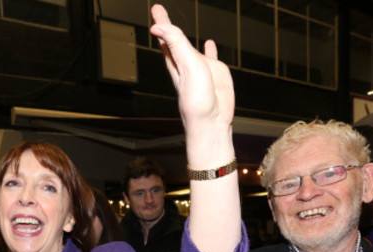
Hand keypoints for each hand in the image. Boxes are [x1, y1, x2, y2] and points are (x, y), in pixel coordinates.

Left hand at [150, 5, 233, 138]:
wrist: (213, 121)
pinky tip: (209, 43)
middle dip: (167, 27)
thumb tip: (157, 26)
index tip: (156, 9)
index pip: (166, 37)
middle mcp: (187, 64)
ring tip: (178, 28)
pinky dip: (210, 50)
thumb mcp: (187, 65)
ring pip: (190, 49)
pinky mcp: (216, 74)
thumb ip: (176, 43)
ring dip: (184, 38)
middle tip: (160, 14)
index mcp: (177, 61)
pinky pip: (211, 58)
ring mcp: (202, 69)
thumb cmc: (197, 99)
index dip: (161, 22)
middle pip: (174, 40)